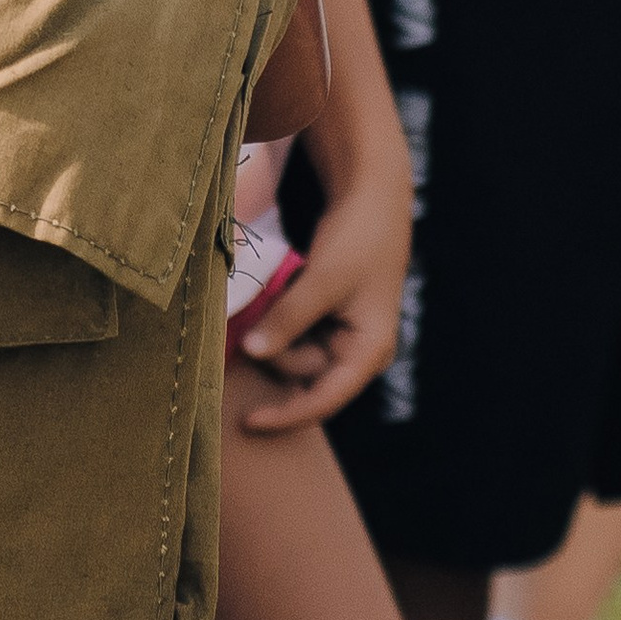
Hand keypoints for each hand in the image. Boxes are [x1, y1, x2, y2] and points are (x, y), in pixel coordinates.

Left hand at [228, 145, 412, 433]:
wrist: (371, 196)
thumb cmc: (356, 240)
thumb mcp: (322, 281)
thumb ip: (288, 319)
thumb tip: (252, 352)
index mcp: (369, 352)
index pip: (324, 400)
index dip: (286, 415)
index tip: (249, 423)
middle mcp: (358, 350)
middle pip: (305, 373)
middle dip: (276, 351)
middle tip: (257, 314)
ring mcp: (342, 333)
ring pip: (295, 350)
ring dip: (274, 330)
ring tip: (272, 291)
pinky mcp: (327, 314)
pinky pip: (295, 329)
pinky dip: (279, 317)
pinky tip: (275, 291)